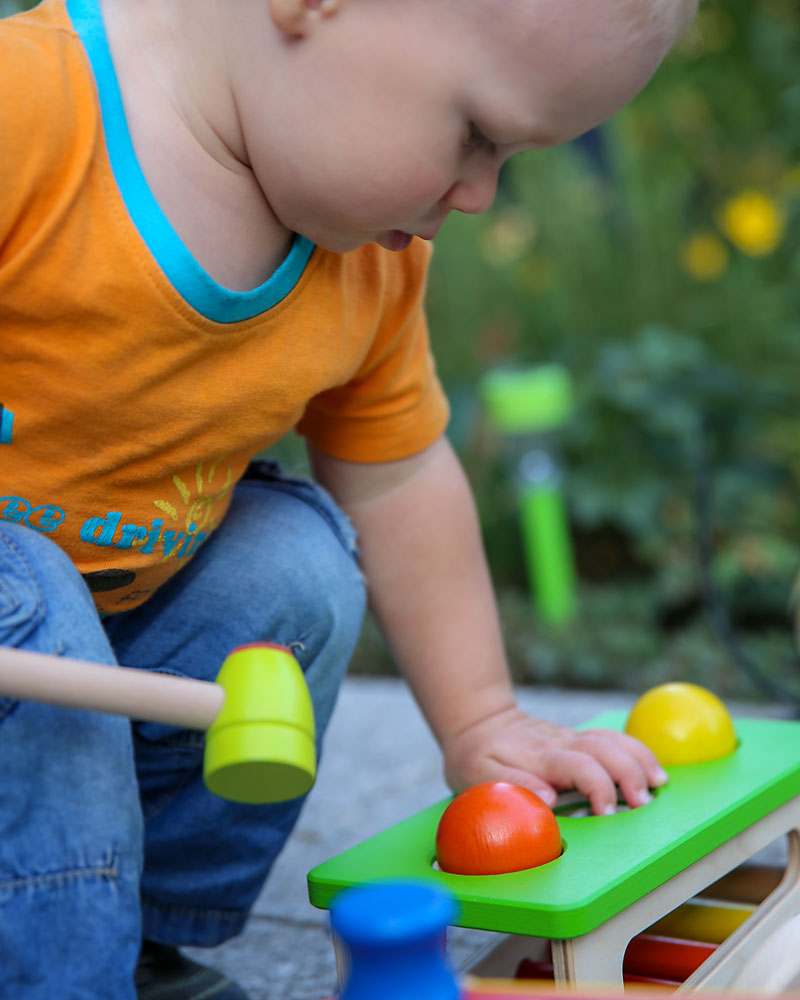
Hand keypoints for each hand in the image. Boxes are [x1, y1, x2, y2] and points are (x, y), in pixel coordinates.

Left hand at [440, 706, 667, 815]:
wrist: (478, 721)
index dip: (598, 788)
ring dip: (639, 760)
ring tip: (660, 784)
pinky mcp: (578, 739)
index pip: (579, 766)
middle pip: (605, 750)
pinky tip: (652, 769)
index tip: (607, 813)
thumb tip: (550, 799)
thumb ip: (513, 786)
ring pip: (613, 740)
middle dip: (629, 775)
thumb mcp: (479, 775)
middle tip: (644, 804)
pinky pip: (613, 740)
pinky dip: (636, 751)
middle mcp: (561, 744)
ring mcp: (572, 739)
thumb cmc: (475, 756)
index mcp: (540, 757)